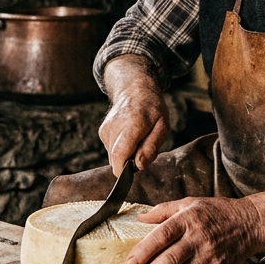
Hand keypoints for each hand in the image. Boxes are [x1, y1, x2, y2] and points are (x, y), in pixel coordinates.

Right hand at [99, 55, 170, 174]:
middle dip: (130, 163)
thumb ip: (151, 147)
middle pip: (117, 159)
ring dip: (127, 155)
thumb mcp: (162, 127)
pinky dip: (122, 149)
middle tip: (144, 149)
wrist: (134, 90)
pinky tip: (129, 137)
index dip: (123, 170)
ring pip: (114, 157)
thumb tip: (138, 166)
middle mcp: (114, 127)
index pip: (119, 154)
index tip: (131, 173)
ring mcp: (105, 130)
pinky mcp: (102, 133)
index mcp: (132, 125)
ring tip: (138, 140)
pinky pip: (112, 151)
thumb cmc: (152, 109)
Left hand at [124, 197, 264, 263]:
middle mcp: (198, 240)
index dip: (145, 250)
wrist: (251, 223)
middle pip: (170, 261)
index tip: (129, 263)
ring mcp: (209, 258)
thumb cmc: (218, 212)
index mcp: (187, 220)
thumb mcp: (190, 203)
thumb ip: (163, 210)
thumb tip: (140, 218)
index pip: (163, 235)